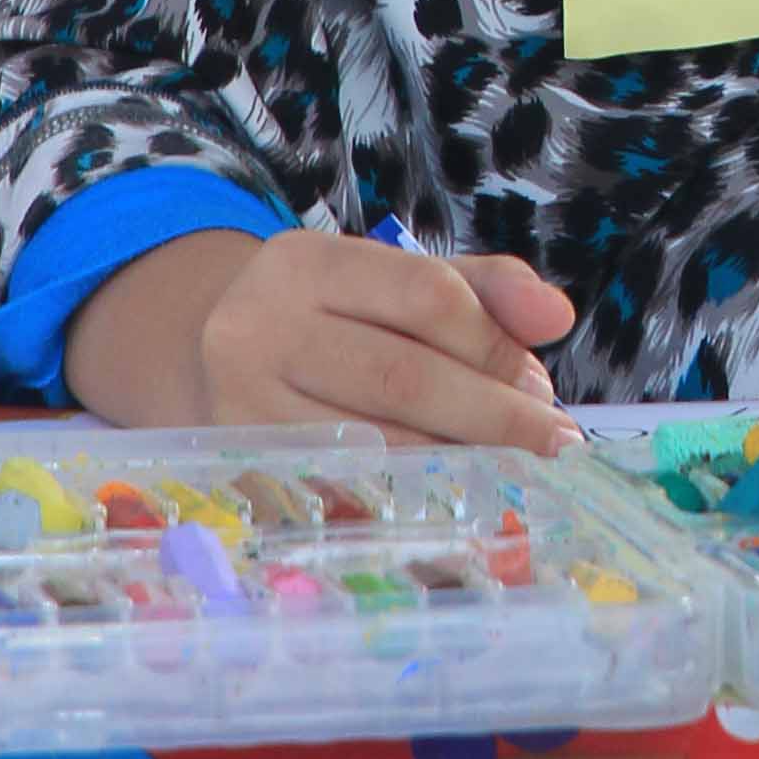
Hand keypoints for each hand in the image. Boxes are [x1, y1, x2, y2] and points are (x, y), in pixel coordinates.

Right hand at [61, 226, 577, 444]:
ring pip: (378, 441)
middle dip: (494, 416)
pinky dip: (408, 495)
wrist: (203, 366)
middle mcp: (258, 325)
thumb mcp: (391, 282)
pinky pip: (345, 490)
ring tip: (512, 469)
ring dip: (460, 460)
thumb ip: (483, 289)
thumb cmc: (327, 323)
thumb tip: (556, 316)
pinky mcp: (242, 473)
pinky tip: (449, 496)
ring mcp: (238, 405)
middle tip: (552, 444)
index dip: (497, 347)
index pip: (427, 297)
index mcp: (305, 262)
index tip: (542, 387)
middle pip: (405, 376)